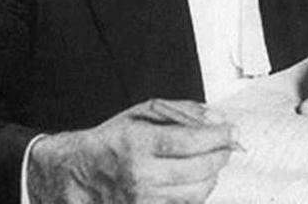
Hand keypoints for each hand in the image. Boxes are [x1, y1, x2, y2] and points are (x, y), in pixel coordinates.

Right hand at [27, 99, 236, 203]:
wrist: (76, 174)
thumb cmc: (109, 142)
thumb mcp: (139, 115)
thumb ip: (179, 112)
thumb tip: (213, 117)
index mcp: (137, 144)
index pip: (192, 141)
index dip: (218, 135)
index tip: (230, 130)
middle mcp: (141, 175)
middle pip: (200, 169)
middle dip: (221, 154)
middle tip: (226, 144)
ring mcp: (143, 200)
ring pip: (197, 192)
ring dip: (211, 174)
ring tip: (210, 160)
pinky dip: (197, 191)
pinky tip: (194, 178)